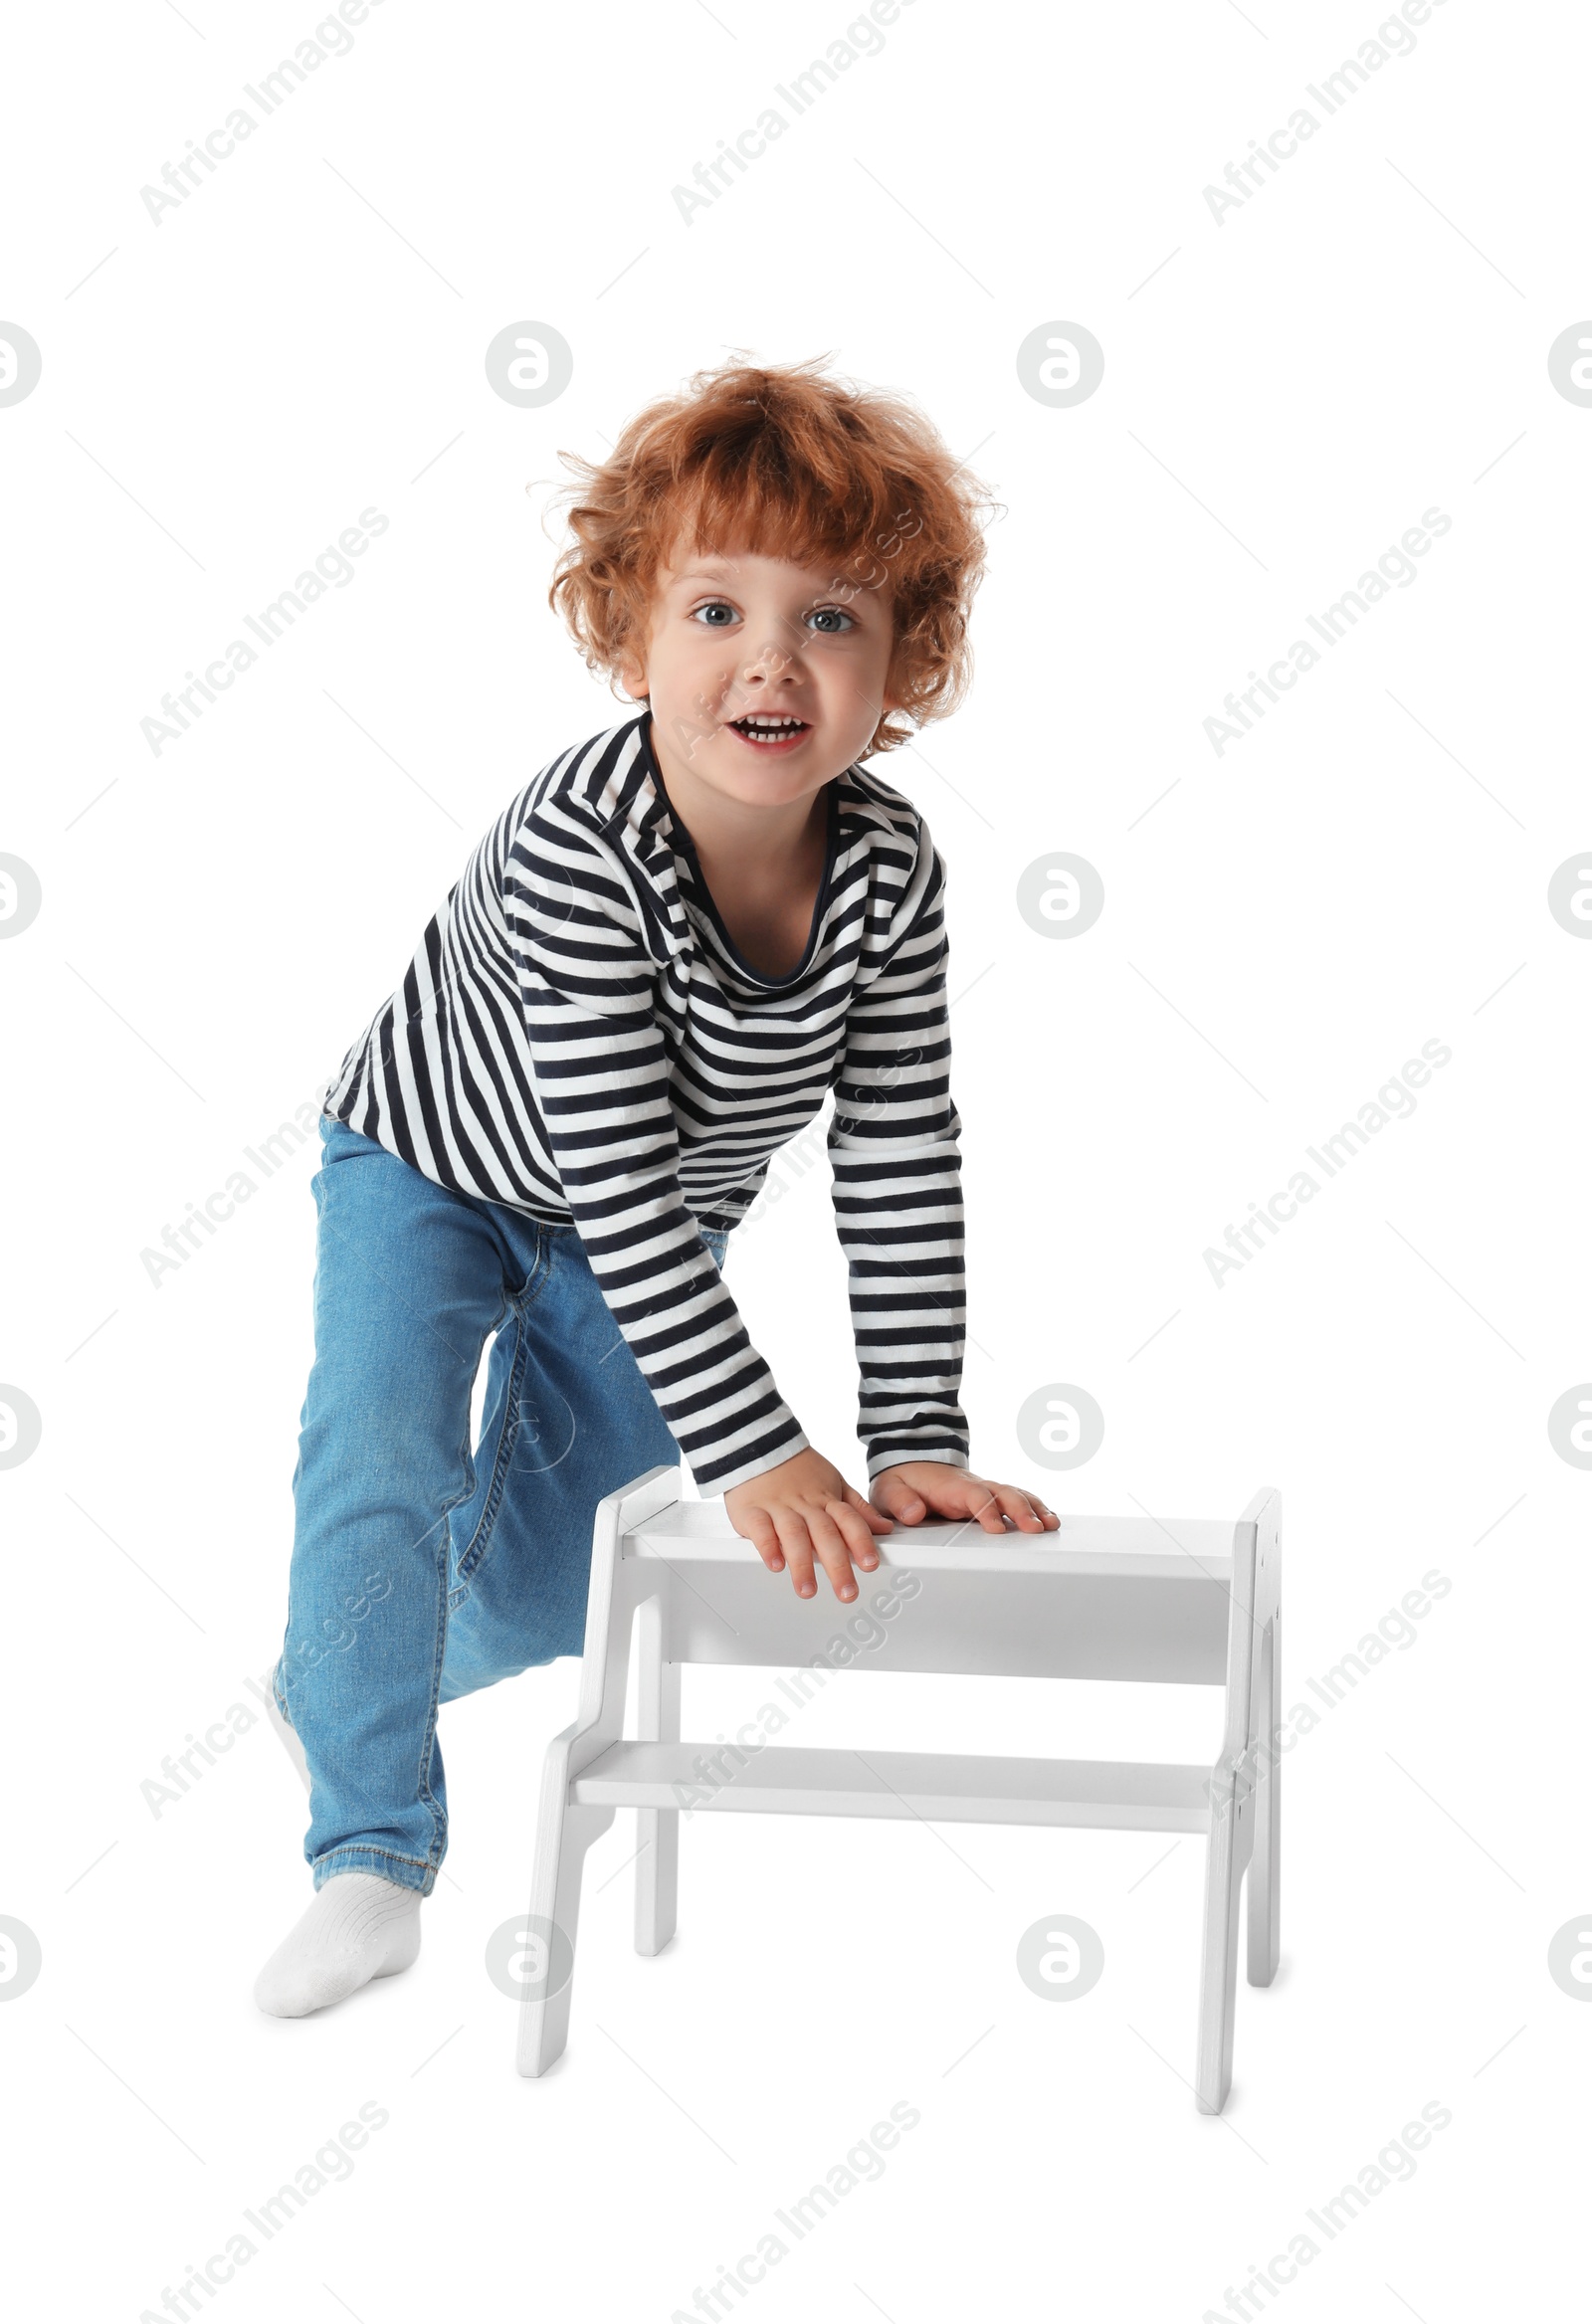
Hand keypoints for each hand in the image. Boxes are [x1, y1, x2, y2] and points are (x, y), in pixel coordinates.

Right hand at [723, 1446, 893, 1602]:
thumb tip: (884, 1528)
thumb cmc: (798, 1469)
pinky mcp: (752, 1510)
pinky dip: (767, 1546)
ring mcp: (779, 1507)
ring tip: (808, 1589)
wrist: (758, 1444)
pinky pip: (760, 1528)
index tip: (870, 1564)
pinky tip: (775, 1565)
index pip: (849, 1521)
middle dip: (837, 1565)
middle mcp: (805, 1504)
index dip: (861, 1542)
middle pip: (825, 1534)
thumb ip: (857, 1509)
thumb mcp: (834, 1483)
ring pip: (794, 1535)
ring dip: (802, 1563)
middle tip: (846, 1592)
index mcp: (826, 1499)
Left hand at [869, 1461, 1058, 1534]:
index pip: (973, 1497)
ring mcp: (984, 1489)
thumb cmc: (902, 1479)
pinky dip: (1034, 1506)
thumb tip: (914, 1513)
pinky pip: (1016, 1498)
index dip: (986, 1511)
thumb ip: (899, 1501)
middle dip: (1021, 1511)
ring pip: (1014, 1494)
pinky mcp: (989, 1496)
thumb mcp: (889, 1489)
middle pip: (1002, 1493)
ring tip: (1050, 1524)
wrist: (908, 1460)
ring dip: (1034, 1508)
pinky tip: (1049, 1519)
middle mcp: (972, 1486)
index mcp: (950, 1487)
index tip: (996, 1529)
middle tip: (1035, 1529)